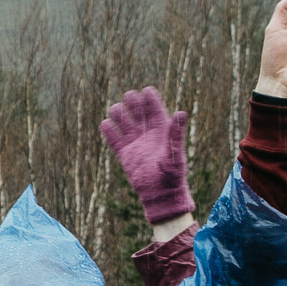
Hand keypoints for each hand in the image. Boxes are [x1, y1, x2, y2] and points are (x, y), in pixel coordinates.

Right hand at [101, 86, 194, 224]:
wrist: (160, 195)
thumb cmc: (172, 175)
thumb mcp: (175, 153)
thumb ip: (176, 133)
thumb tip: (181, 112)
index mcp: (162, 131)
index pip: (154, 109)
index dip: (150, 99)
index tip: (146, 90)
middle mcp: (148, 134)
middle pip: (138, 111)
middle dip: (133, 102)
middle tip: (129, 96)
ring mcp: (135, 143)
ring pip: (124, 122)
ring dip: (119, 114)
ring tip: (116, 110)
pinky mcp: (125, 154)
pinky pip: (114, 139)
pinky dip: (109, 131)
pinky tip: (105, 124)